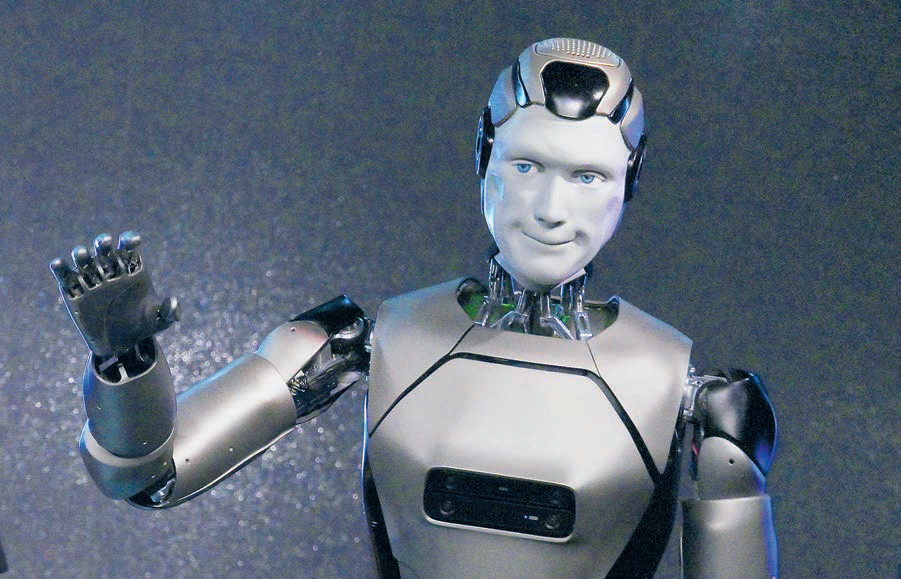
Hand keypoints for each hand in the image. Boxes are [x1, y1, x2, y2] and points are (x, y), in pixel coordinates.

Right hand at [50, 232, 179, 358]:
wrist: (121, 345)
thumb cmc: (142, 328)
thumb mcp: (159, 321)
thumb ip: (169, 311)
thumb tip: (174, 302)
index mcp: (132, 270)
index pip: (129, 248)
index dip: (129, 240)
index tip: (133, 241)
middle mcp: (110, 271)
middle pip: (105, 250)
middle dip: (103, 244)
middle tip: (104, 243)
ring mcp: (91, 280)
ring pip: (84, 260)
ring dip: (82, 255)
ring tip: (82, 255)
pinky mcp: (74, 293)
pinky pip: (65, 277)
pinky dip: (60, 269)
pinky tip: (59, 264)